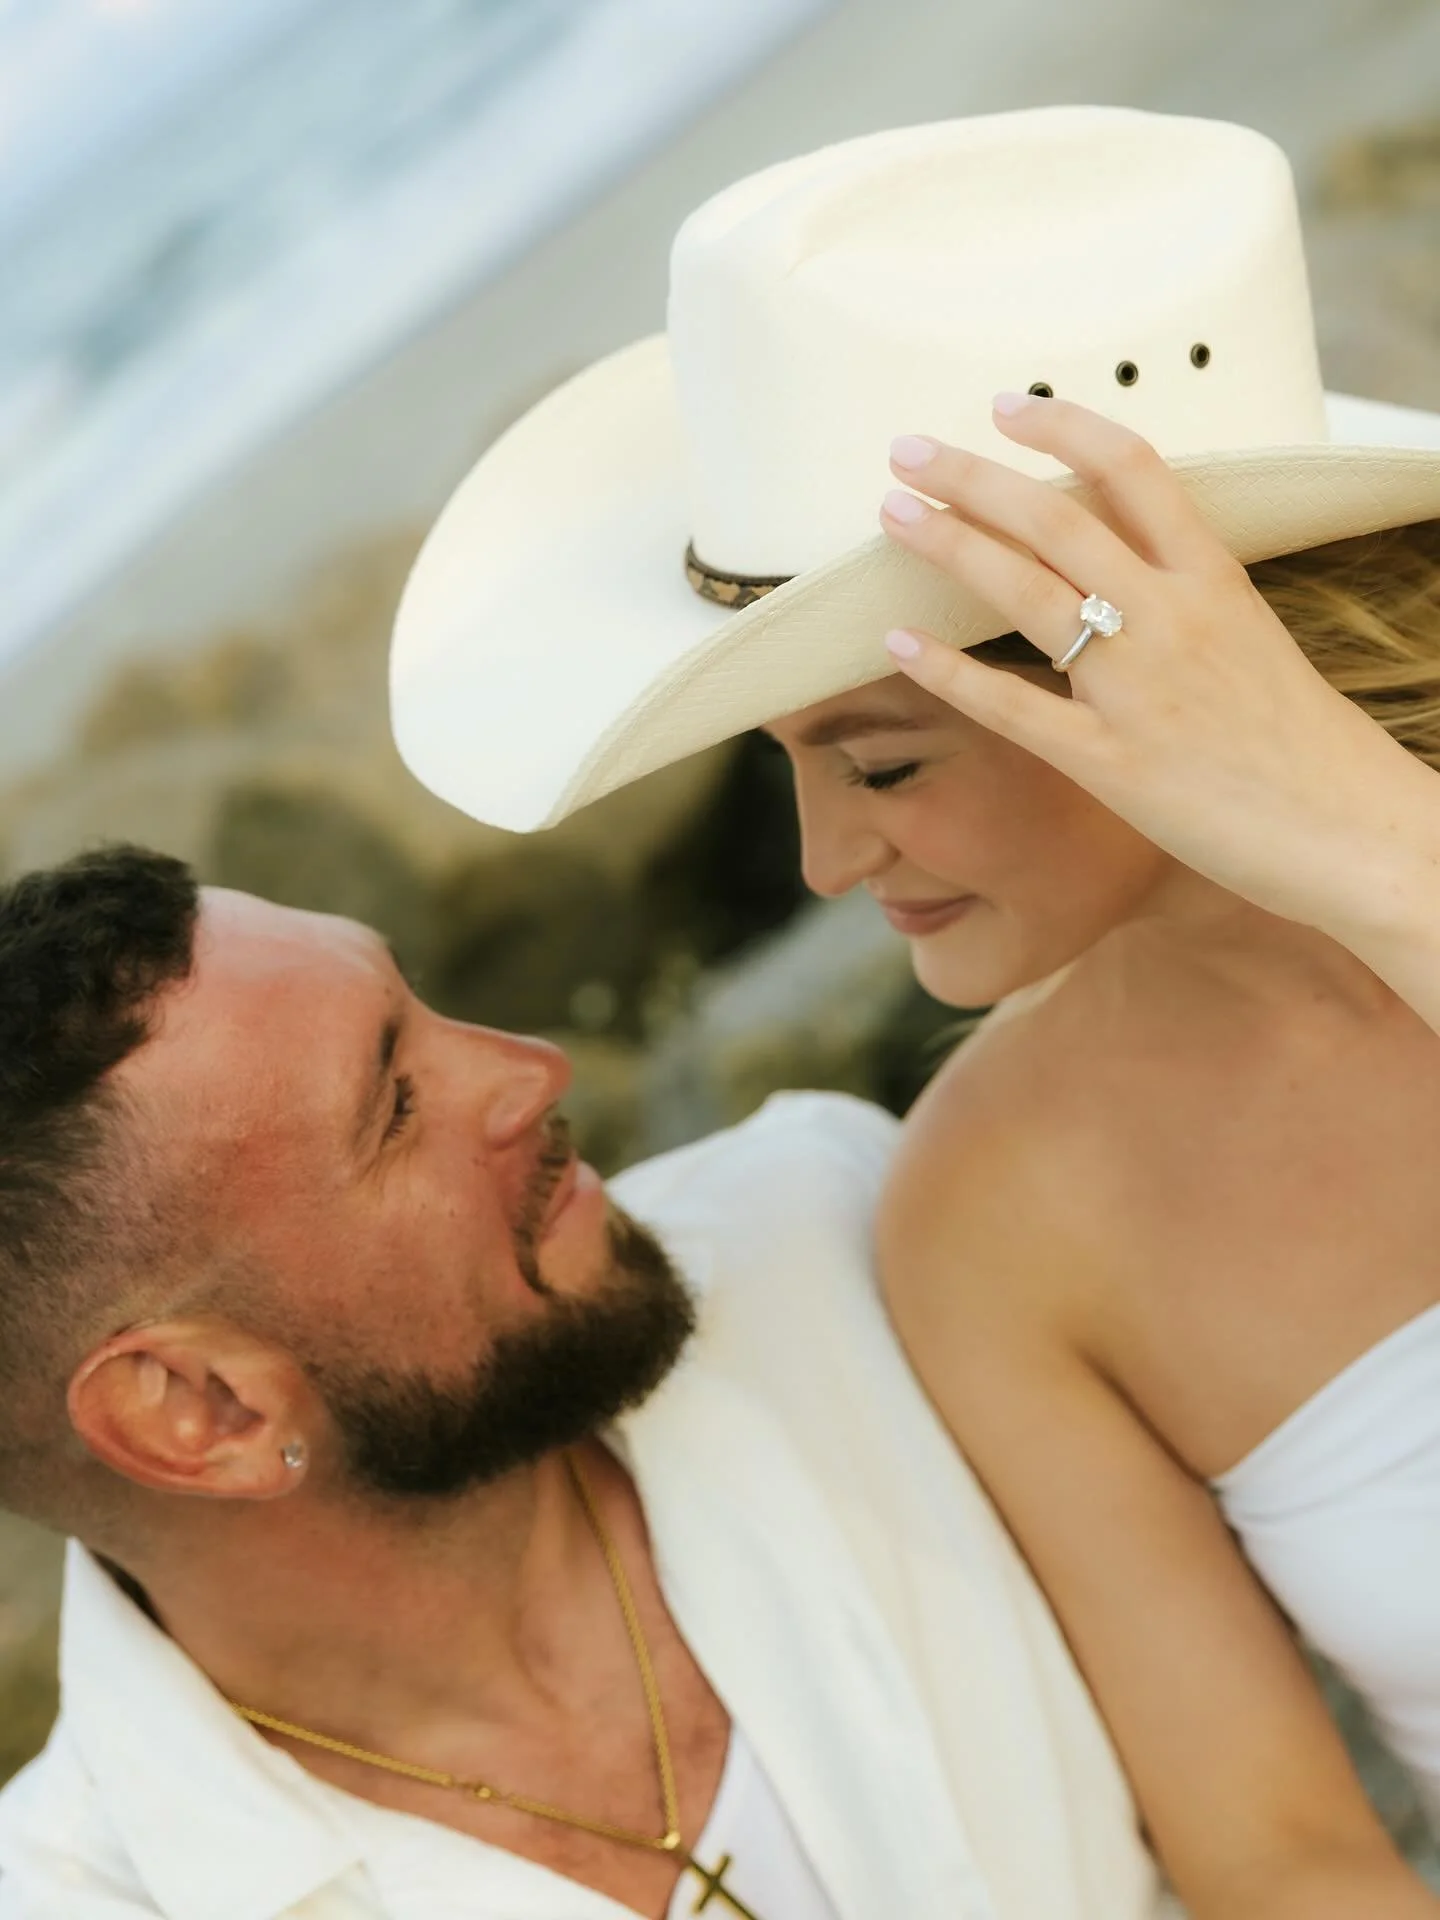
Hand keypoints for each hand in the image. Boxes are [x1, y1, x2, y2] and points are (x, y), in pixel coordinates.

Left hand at [877, 396, 1439, 951]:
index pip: (1133, 466)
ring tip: (892, 515)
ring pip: (1026, 591)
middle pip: (1056, 517)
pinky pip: (1013, 706)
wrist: (1355, 833)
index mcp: (1215, 578)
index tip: (1003, 406)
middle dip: (972, 476)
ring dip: (950, 545)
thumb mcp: (1253, 640)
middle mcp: (1172, 617)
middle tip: (908, 449)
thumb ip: (1185, 600)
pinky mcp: (1112, 762)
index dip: (1061, 424)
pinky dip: (948, 672)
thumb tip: (1116, 570)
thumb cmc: (1306, 746)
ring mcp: (1138, 688)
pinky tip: (895, 642)